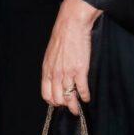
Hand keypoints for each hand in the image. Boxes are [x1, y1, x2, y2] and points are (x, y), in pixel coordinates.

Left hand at [41, 0, 101, 115]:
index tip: (59, 103)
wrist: (71, 25)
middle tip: (71, 109)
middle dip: (64, 106)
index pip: (46, 93)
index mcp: (47, 69)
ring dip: (75, 105)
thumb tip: (55, 78)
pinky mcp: (80, 70)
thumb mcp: (51, 54)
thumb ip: (52, 67)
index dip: (53, 101)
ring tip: (79, 109)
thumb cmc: (61, 37)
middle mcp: (55, 74)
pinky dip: (85, 96)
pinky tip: (87, 98)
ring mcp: (67, 73)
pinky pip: (82, 89)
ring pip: (70, 97)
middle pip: (58, 98)